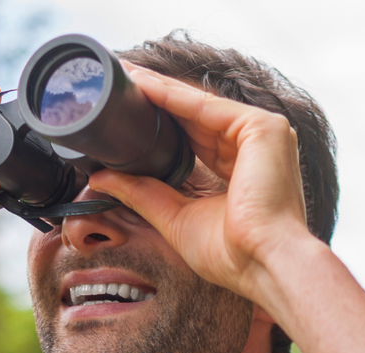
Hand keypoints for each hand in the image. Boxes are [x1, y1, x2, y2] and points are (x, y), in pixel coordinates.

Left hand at [86, 65, 321, 304]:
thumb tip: (101, 177)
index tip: (126, 109)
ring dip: (160, 91)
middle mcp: (256, 148)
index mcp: (243, 169)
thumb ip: (142, 192)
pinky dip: (174, 96)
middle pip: (196, 117)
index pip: (194, 137)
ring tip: (124, 76)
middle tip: (119, 80)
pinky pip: (208, 106)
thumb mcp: (175, 217)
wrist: (263, 264)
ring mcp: (264, 134)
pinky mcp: (264, 128)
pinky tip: (144, 86)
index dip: (160, 122)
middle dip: (156, 99)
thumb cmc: (232, 255)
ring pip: (200, 106)